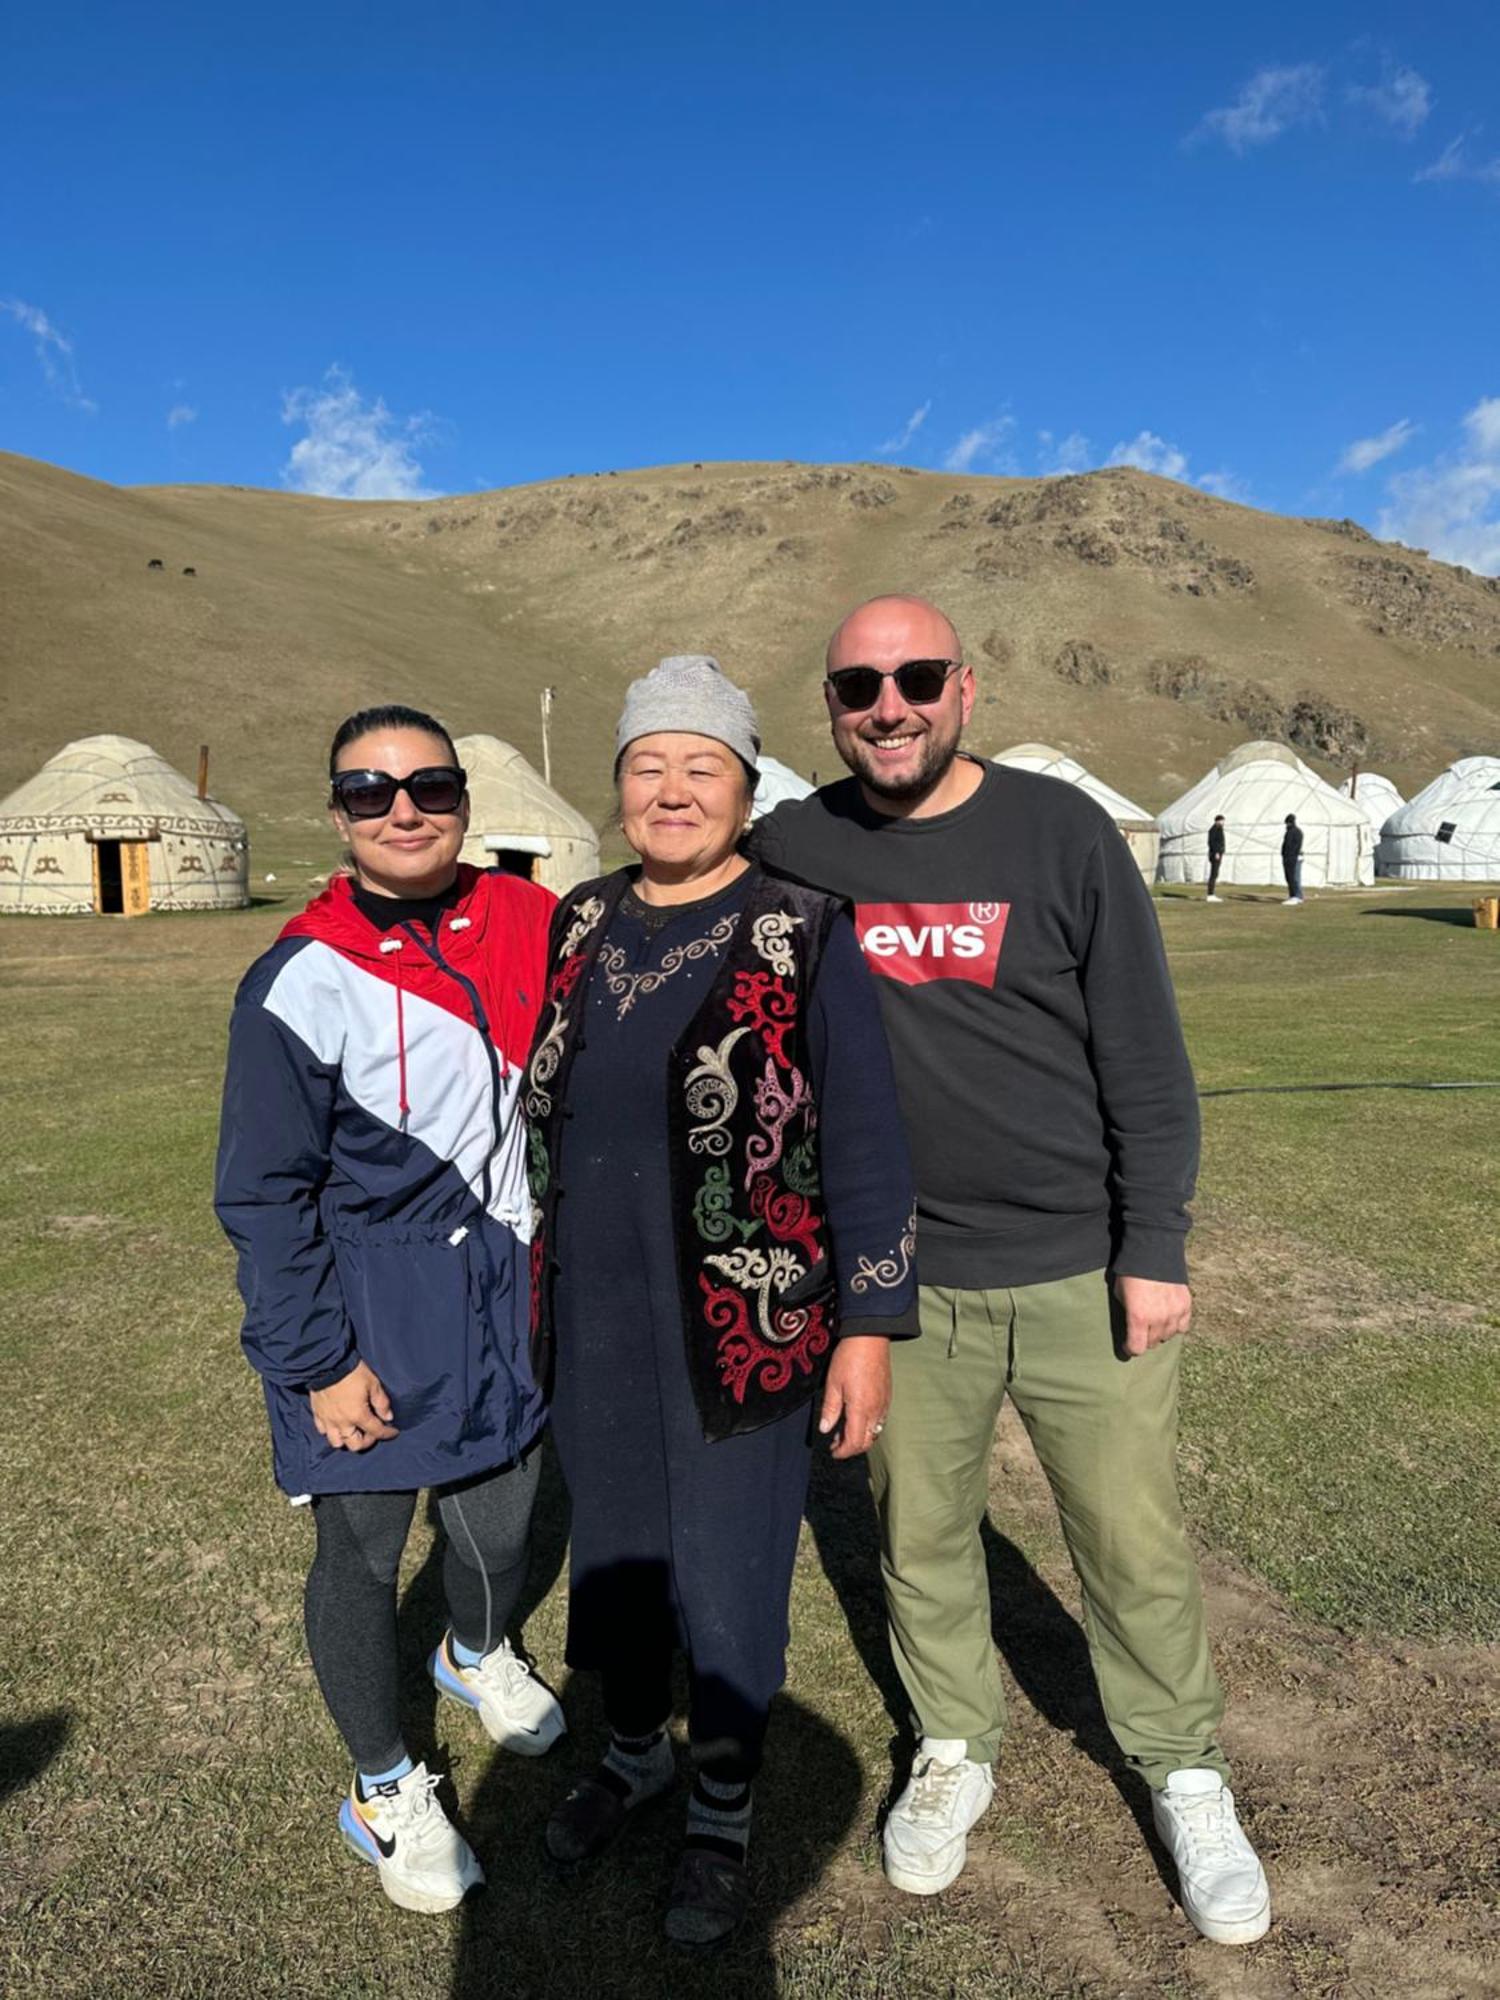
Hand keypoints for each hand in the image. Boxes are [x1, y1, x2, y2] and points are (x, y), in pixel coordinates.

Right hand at [309, 1361, 397, 1450]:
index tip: (394, 1432)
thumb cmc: (351, 1372)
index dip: (387, 1434)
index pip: (376, 1431)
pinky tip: (337, 1424)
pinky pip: (322, 1431)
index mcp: (358, 1415)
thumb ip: (381, 1403)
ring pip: (337, 1442)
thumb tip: (388, 1417)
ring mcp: (328, 1420)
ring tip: (353, 1430)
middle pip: (355, 1445)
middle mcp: (342, 1422)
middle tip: (372, 1432)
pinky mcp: (317, 1414)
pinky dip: (331, 1432)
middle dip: (367, 1441)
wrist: (327, 1363)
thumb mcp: (373, 1384)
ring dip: (347, 1440)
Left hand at [818, 1336, 891, 1459]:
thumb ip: (830, 1409)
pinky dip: (868, 1427)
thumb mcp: (833, 1383)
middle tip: (836, 1444)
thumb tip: (826, 1429)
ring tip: (843, 1431)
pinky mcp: (887, 1396)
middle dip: (851, 1448)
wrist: (870, 1337)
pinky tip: (857, 1418)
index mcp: (861, 1409)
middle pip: (867, 1441)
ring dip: (860, 1438)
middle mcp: (876, 1410)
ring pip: (875, 1432)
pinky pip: (880, 1420)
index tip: (833, 1451)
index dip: (843, 1452)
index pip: (854, 1442)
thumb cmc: (849, 1358)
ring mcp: (884, 1404)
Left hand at [1113, 1275, 1192, 1356]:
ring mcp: (1174, 1313)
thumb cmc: (1131, 1273)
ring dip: (1160, 1333)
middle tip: (1140, 1331)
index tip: (1127, 1345)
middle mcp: (1158, 1319)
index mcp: (1138, 1317)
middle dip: (1144, 1339)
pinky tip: (1169, 1319)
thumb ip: (1128, 1313)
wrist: (1153, 1252)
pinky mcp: (1186, 1305)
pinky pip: (1183, 1326)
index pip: (1136, 1348)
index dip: (1130, 1349)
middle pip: (1152, 1343)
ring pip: (1168, 1336)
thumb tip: (1131, 1324)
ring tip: (1155, 1323)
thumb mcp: (1120, 1294)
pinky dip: (1176, 1325)